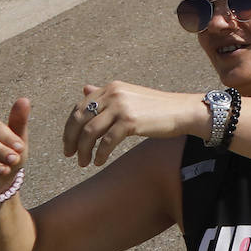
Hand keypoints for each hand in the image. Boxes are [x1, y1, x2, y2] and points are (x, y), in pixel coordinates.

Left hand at [63, 83, 206, 167]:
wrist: (182, 111)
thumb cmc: (156, 107)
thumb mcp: (129, 96)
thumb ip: (106, 95)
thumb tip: (84, 89)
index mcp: (111, 88)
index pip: (79, 107)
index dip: (70, 127)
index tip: (68, 143)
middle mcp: (114, 94)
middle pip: (79, 120)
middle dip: (71, 140)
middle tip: (70, 155)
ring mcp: (122, 107)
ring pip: (90, 132)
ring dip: (84, 151)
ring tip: (84, 162)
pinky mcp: (130, 122)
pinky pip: (106, 142)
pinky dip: (100, 154)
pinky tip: (99, 161)